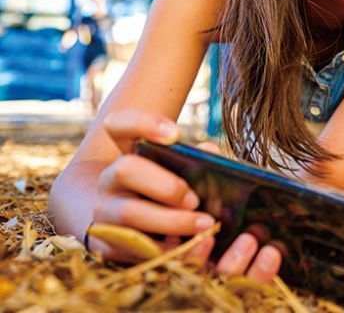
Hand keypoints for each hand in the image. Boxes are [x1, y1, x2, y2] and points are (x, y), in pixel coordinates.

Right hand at [90, 110, 281, 281]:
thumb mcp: (176, 171)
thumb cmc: (163, 192)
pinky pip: (132, 247)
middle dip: (166, 184)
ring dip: (171, 221)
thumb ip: (193, 159)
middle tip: (195, 199)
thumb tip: (211, 154)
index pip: (120, 124)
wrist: (124, 228)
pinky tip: (183, 246)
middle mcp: (109, 178)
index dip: (144, 124)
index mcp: (126, 152)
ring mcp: (103, 211)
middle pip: (126, 168)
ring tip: (204, 224)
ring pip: (130, 213)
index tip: (175, 134)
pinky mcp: (106, 243)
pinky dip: (162, 248)